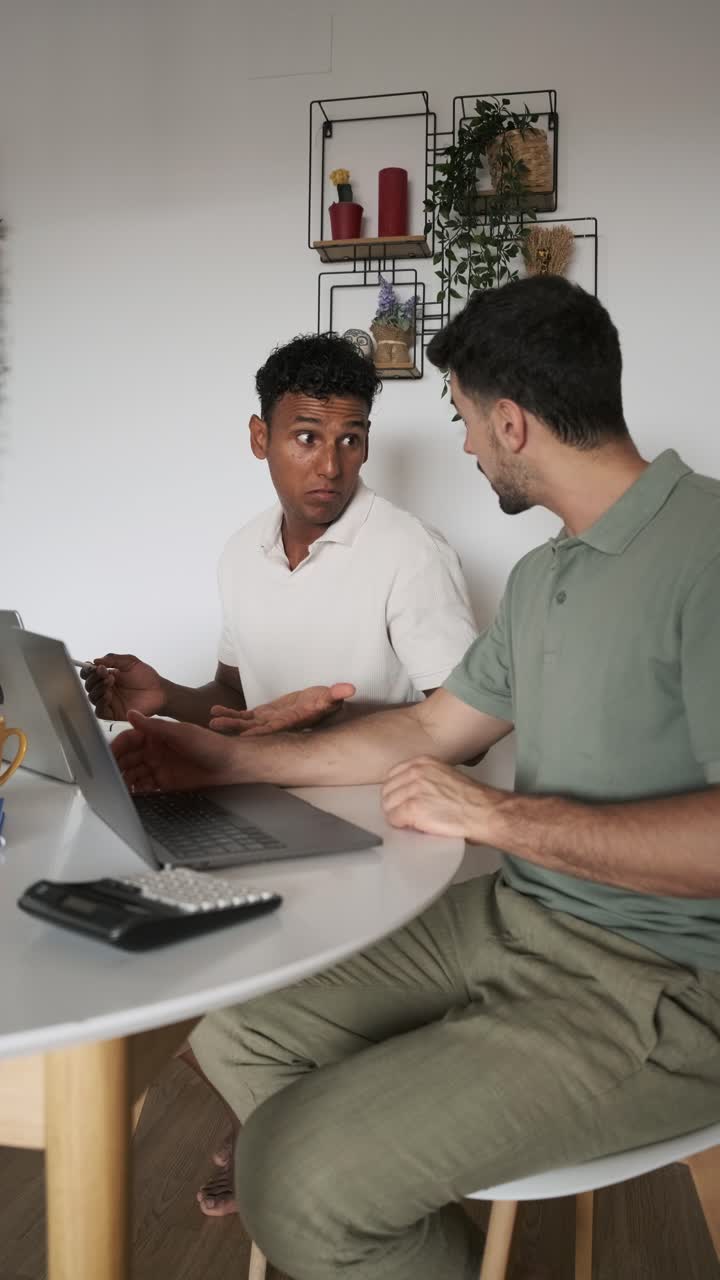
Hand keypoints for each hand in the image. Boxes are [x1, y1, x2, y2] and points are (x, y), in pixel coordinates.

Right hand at [82, 653, 166, 720]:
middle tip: (105, 673)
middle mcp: (105, 689)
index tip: (92, 666)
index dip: (87, 670)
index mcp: (106, 676)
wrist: (160, 691)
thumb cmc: (146, 677)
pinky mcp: (113, 714)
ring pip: (92, 697)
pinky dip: (100, 703)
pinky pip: (99, 711)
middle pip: (88, 685)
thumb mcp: (130, 662)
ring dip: (97, 688)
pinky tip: (108, 695)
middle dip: (94, 678)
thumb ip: (113, 659)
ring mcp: (109, 702)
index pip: (89, 674)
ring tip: (110, 682)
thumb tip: (95, 661)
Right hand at [112, 712, 238, 792]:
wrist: (230, 765)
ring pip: (134, 774)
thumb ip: (154, 726)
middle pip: (128, 759)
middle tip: (109, 776)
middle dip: (117, 767)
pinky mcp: (165, 783)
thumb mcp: (181, 733)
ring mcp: (159, 767)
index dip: (116, 747)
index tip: (106, 756)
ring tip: (119, 787)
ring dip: (125, 780)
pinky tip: (132, 794)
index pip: (129, 740)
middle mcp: (154, 751)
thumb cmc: (210, 744)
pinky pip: (145, 787)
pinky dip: (137, 791)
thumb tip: (131, 713)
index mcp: (156, 735)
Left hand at [209, 683, 355, 735]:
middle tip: (215, 727)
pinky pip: (243, 716)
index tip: (245, 734)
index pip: (276, 728)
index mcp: (292, 722)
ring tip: (212, 721)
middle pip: (254, 729)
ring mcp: (267, 721)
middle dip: (235, 729)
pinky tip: (214, 711)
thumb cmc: (324, 701)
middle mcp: (277, 725)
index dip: (261, 731)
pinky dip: (230, 714)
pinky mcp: (261, 715)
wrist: (316, 704)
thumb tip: (350, 689)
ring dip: (229, 722)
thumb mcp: (330, 697)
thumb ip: (337, 694)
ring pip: (245, 724)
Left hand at [381, 756, 506, 840]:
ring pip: (388, 806)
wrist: (484, 811)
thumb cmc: (472, 800)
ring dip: (397, 816)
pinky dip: (401, 826)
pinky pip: (394, 819)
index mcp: (423, 762)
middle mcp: (416, 772)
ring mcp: (413, 789)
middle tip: (406, 815)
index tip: (402, 800)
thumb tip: (411, 791)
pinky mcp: (412, 808)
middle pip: (387, 791)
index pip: (393, 775)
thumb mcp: (445, 776)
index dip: (396, 792)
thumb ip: (426, 779)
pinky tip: (414, 827)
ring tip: (412, 822)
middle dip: (394, 805)